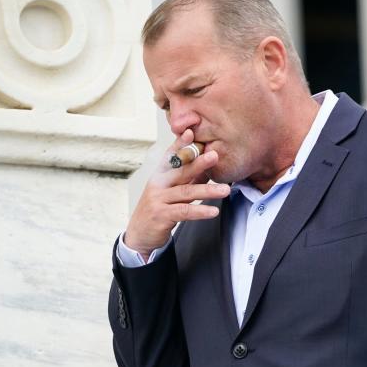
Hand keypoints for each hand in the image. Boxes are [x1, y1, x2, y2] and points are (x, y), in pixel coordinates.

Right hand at [124, 129, 228, 258]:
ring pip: (186, 192)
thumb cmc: (159, 209)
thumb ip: (185, 178)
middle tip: (215, 155)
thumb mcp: (169, 190)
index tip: (190, 131)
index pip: (171, 156)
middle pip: (181, 171)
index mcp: (160, 175)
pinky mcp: (162, 216)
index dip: (180, 144)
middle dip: (199, 163)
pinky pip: (184, 212)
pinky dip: (200, 211)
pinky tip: (214, 211)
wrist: (140, 234)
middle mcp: (158, 184)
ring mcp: (159, 200)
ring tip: (225, 189)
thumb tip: (206, 165)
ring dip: (207, 190)